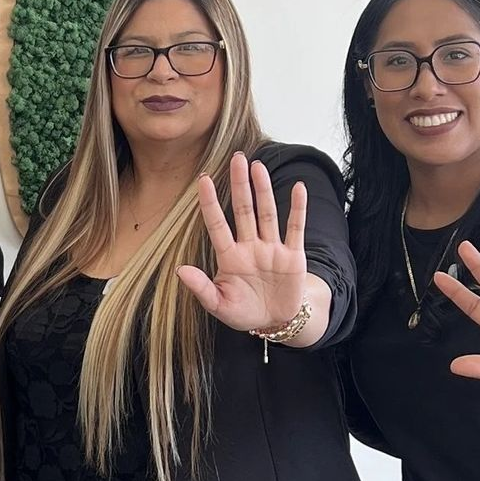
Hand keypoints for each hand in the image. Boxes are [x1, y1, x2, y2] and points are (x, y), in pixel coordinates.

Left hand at [177, 154, 309, 331]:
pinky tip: (299, 188)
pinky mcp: (293, 256)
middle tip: (236, 158)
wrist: (275, 323)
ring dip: (263, 190)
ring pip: (266, 213)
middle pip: (243, 210)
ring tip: (258, 166)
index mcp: (229, 258)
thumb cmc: (243, 311)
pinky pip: (295, 228)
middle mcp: (250, 247)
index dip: (210, 203)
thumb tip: (180, 270)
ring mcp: (272, 249)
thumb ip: (201, 288)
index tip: (203, 179)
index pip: (217, 225)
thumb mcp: (219, 305)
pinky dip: (298, 209)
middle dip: (239, 184)